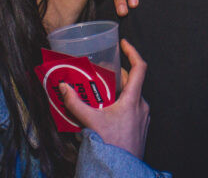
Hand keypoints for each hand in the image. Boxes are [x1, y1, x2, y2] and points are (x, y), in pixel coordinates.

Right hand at [60, 39, 149, 158]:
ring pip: (131, 96)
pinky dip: (119, 104)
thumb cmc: (111, 147)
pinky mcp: (140, 127)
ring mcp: (143, 117)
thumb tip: (64, 87)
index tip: (123, 43)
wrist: (122, 172)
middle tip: (98, 72)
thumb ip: (75, 103)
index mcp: (134, 100)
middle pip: (131, 82)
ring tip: (98, 92)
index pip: (140, 67)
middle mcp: (142, 106)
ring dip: (116, 91)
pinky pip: (131, 109)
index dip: (132, 52)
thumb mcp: (90, 122)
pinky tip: (105, 111)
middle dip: (115, 75)